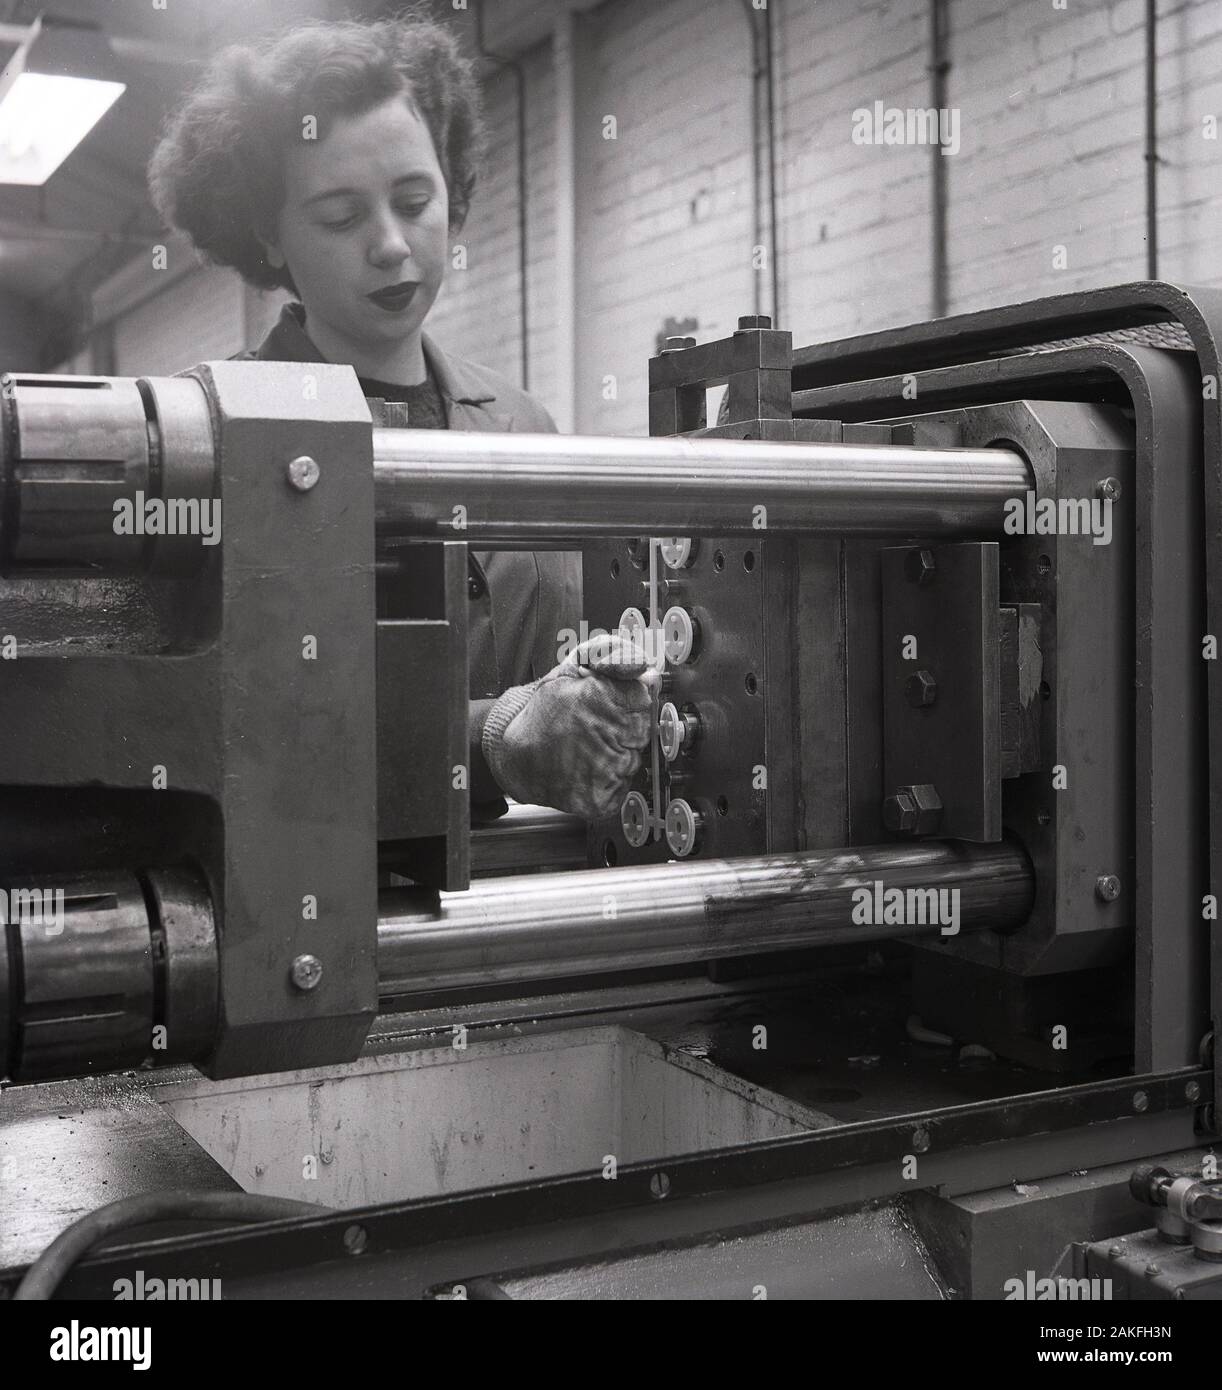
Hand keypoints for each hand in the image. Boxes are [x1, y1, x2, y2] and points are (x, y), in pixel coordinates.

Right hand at [482, 633, 659, 817]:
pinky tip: (588, 769)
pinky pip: (622, 786)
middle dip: (624, 728)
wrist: (514, 757)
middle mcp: (605, 734)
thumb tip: (643, 666)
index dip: (627, 701)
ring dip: (617, 755)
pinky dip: (610, 780)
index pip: (643, 696)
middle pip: (643, 729)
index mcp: (599, 697)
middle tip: (596, 729)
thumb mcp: (571, 668)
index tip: (611, 705)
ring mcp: (606, 770)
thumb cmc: (543, 714)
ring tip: (588, 750)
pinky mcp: (602, 798)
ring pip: (634, 759)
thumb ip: (612, 655)